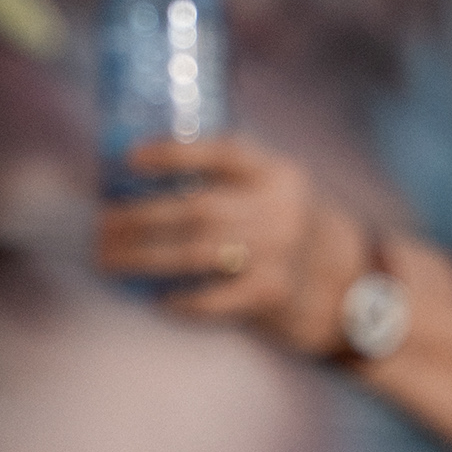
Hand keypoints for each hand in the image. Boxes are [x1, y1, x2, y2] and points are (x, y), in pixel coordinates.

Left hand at [96, 138, 366, 357]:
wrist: (349, 287)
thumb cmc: (290, 232)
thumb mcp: (276, 193)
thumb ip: (231, 182)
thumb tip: (142, 178)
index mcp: (278, 175)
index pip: (223, 152)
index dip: (175, 153)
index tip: (130, 159)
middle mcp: (280, 210)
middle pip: (197, 208)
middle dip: (139, 216)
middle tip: (102, 224)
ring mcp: (278, 254)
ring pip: (195, 252)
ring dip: (143, 256)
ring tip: (109, 259)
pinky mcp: (271, 295)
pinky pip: (213, 298)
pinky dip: (180, 298)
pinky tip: (155, 297)